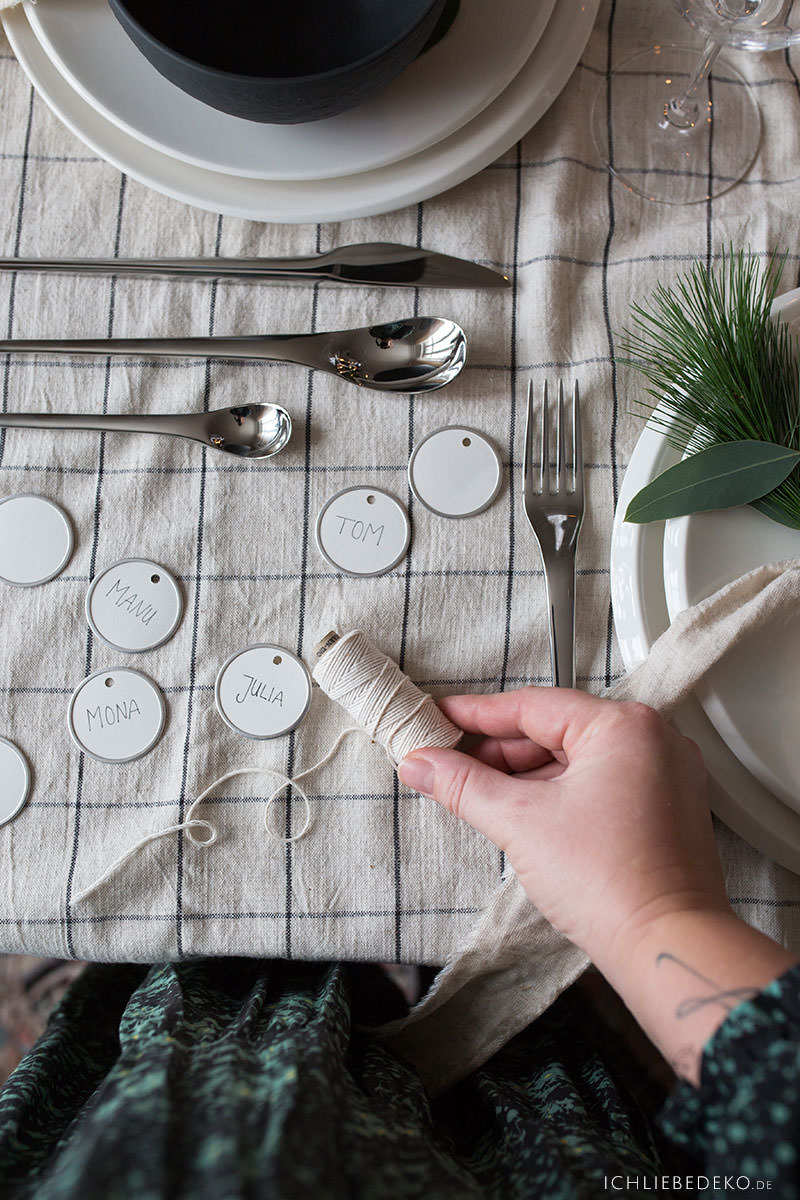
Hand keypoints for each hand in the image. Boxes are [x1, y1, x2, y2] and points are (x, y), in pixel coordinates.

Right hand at [399, 687, 798, 1083]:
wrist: (666, 947)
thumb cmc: (614, 883)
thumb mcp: (519, 822)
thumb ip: (463, 784)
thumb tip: (423, 763)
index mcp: (625, 726)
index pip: (533, 706)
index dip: (476, 714)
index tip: (442, 718)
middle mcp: (653, 740)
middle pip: (556, 730)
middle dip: (499, 752)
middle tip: (450, 764)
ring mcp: (665, 775)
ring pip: (577, 759)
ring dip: (527, 775)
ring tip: (480, 794)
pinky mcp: (666, 809)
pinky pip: (601, 783)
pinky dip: (560, 793)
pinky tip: (525, 812)